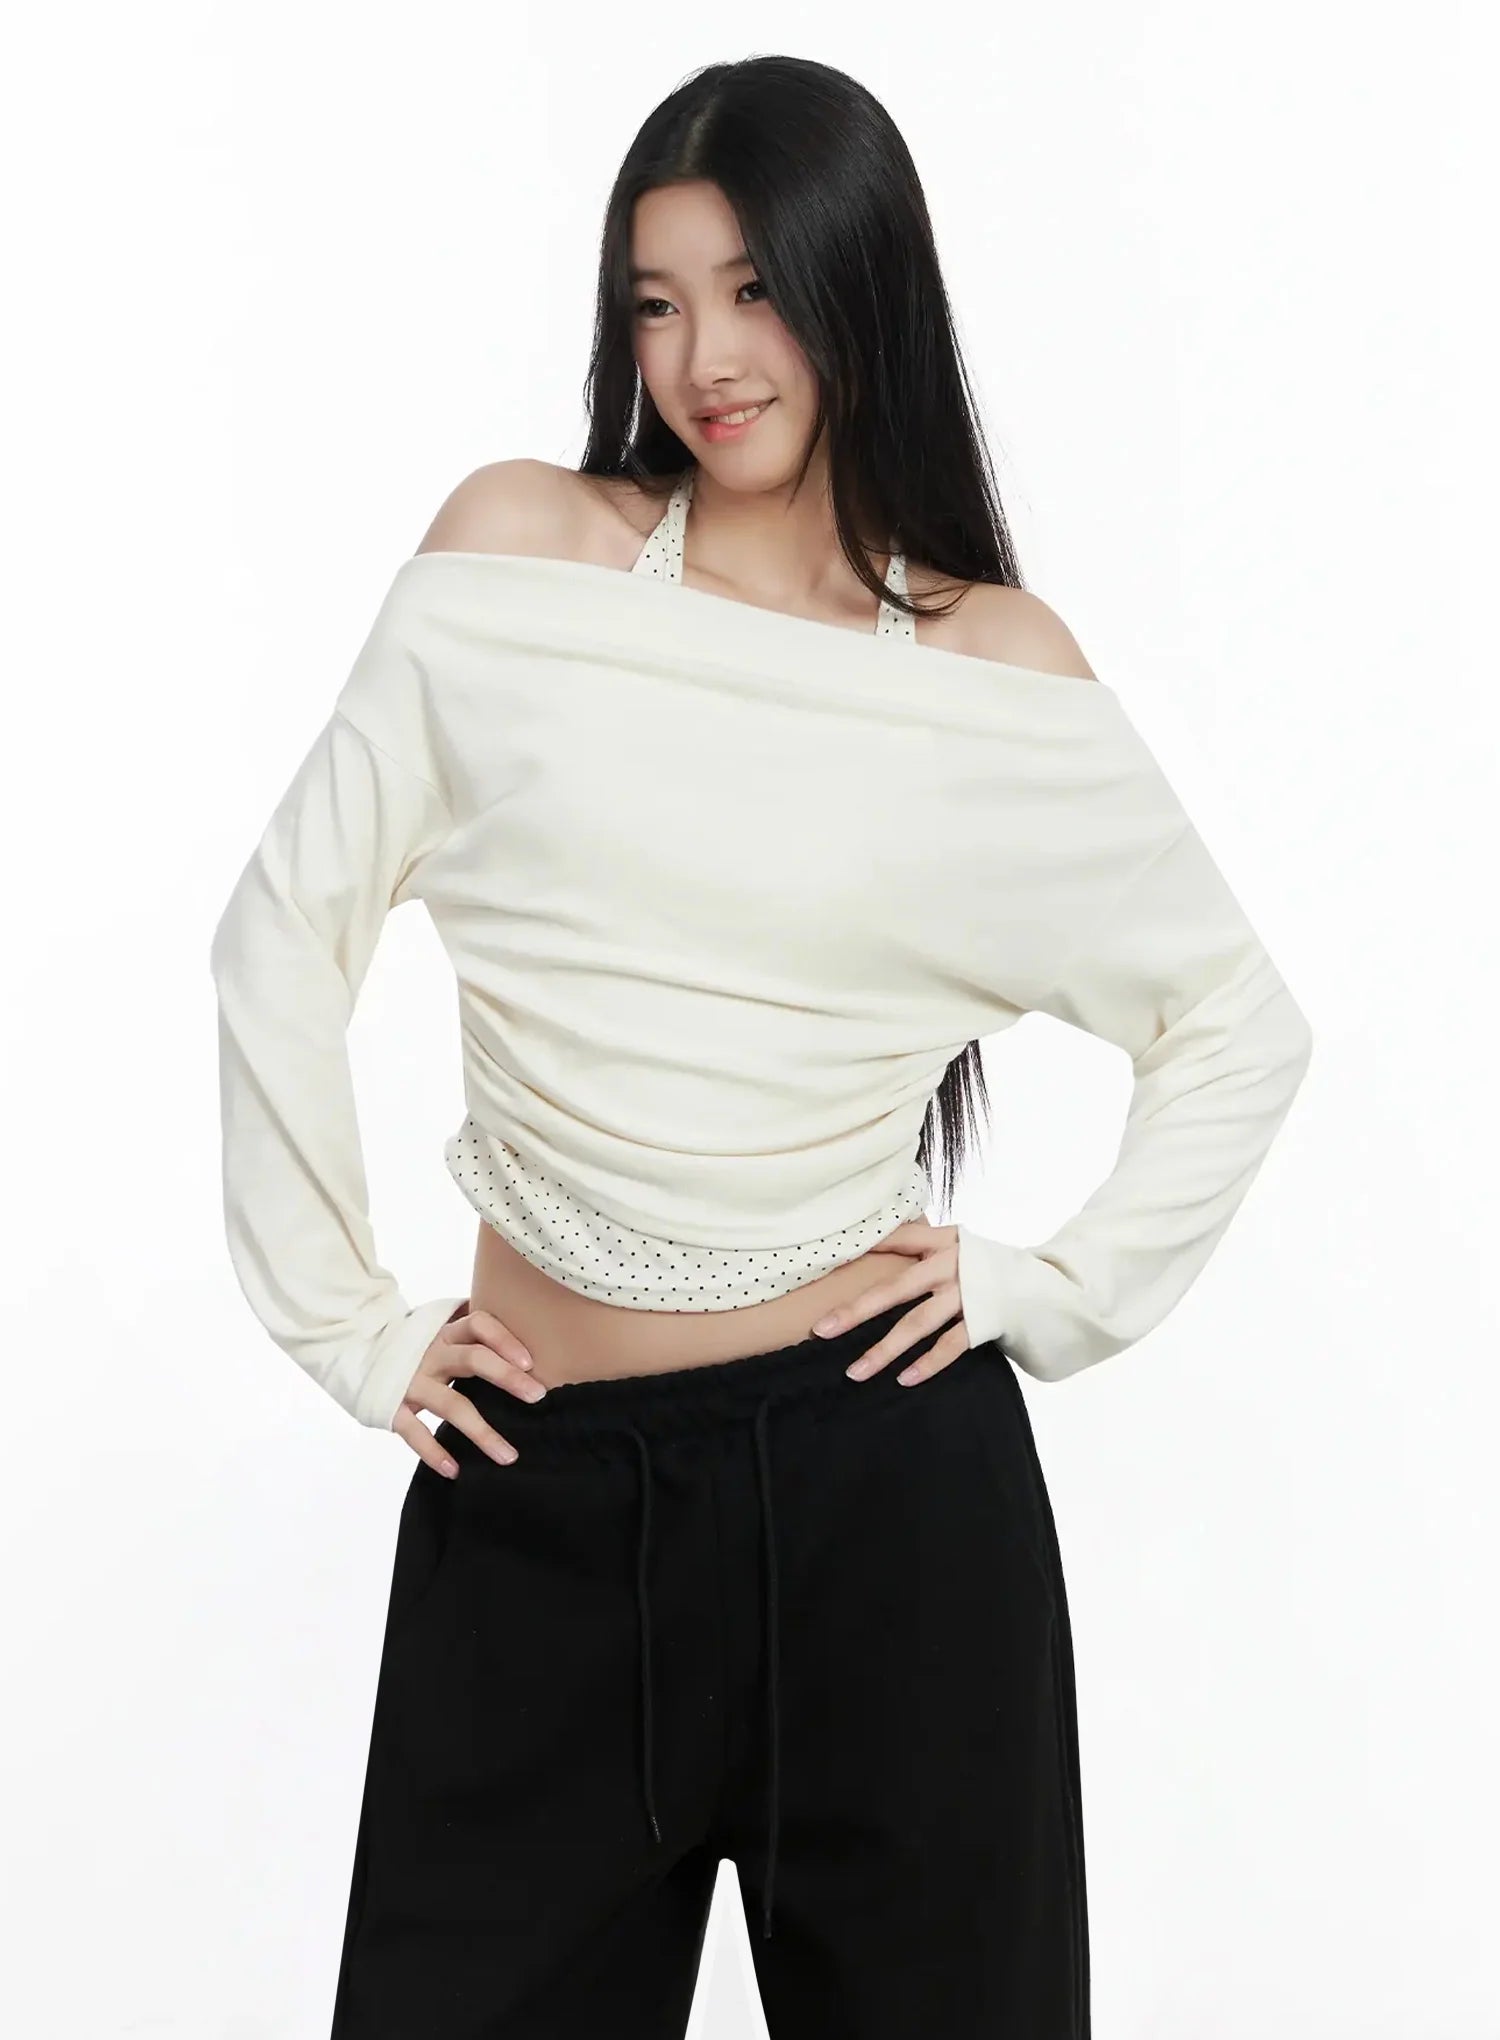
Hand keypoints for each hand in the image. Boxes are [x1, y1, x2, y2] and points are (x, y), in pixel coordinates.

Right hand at [394, 1302, 546, 1474]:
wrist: (357, 1350)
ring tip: (509, 1456)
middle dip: (507, 1377)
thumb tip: (527, 1329)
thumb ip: (474, 1328)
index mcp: (445, 1332)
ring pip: (451, 1405)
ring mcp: (410, 1380)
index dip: (504, 1340)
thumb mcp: (440, 1326)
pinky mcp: (392, 1406)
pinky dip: (433, 1453)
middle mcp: (430, 1353)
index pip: (479, 1324)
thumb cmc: (416, 1343)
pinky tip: (455, 1470)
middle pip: (473, 1359)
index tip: (530, 1362)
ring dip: (482, 1433)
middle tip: (538, 1397)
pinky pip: (414, 1432)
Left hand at [809, 1220, 971, 1384]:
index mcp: (942, 1242)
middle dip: (857, 1310)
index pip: (899, 1239)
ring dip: (884, 1349)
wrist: (1038, 1286)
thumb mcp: (955, 1243)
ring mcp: (966, 1295)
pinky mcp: (983, 1321)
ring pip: (917, 1325)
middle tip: (823, 1330)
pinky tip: (904, 1379)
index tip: (830, 1261)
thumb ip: (917, 1243)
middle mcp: (951, 1266)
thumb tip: (870, 1242)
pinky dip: (928, 1364)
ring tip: (855, 1372)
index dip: (867, 1246)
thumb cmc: (984, 1264)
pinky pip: (950, 1346)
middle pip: (896, 1289)